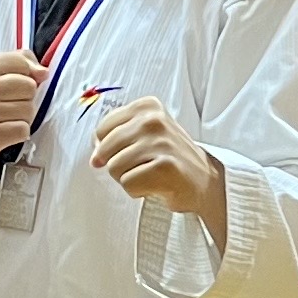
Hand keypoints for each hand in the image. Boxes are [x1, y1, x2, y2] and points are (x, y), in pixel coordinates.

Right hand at [0, 47, 39, 176]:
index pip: (22, 62)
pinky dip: (19, 133)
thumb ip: (22, 63)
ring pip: (29, 109)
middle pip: (29, 86)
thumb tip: (43, 72)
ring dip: (23, 117)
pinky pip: (23, 130)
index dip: (25, 75)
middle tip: (8, 104)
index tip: (12, 85)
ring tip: (5, 118)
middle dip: (26, 98)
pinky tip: (5, 131)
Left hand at [89, 94, 227, 235]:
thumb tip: (95, 158)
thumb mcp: (144, 133)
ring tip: (149, 174)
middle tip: (140, 166)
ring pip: (114, 168)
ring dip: (128, 178)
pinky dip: (137, 191)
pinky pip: (128, 184)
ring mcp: (161, 142)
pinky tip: (155, 185)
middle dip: (117, 165)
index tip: (126, 152)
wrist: (203, 179)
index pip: (102, 129)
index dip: (108, 147)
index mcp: (147, 106)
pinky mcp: (165, 167)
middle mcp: (154, 120)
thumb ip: (115, 137)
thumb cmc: (168, 157)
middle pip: (105, 150)